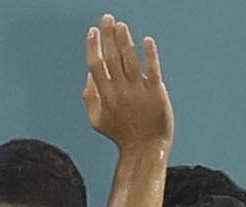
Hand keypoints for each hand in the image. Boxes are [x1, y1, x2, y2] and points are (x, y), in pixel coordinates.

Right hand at [82, 15, 171, 153]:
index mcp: (105, 95)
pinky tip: (147, 41)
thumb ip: (89, 97)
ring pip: (130, 60)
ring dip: (125, 40)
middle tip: (107, 18)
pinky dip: (150, 54)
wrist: (145, 150)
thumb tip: (89, 74)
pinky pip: (152, 70)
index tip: (93, 31)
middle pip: (112, 57)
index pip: (96, 65)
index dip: (93, 46)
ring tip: (122, 25)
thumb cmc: (121, 135)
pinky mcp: (156, 93)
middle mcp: (120, 90)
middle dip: (108, 35)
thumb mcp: (97, 120)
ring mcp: (138, 91)